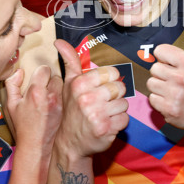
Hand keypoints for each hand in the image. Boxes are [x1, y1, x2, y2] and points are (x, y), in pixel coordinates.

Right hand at [5, 67, 62, 150]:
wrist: (36, 145)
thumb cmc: (22, 125)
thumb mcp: (11, 105)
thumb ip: (11, 84)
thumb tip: (19, 71)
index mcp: (35, 91)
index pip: (44, 69)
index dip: (41, 73)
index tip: (40, 78)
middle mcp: (50, 95)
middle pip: (56, 76)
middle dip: (51, 80)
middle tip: (46, 88)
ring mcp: (60, 103)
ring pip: (64, 85)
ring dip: (59, 88)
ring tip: (51, 97)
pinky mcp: (67, 109)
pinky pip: (68, 95)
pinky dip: (64, 97)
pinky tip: (58, 104)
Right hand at [53, 39, 128, 157]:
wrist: (70, 142)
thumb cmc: (73, 109)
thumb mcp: (69, 84)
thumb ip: (70, 61)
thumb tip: (58, 41)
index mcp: (79, 84)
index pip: (112, 73)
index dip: (109, 81)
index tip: (99, 89)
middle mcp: (86, 98)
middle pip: (120, 88)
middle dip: (114, 96)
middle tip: (101, 104)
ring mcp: (96, 114)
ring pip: (124, 103)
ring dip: (117, 110)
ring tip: (104, 114)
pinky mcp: (105, 129)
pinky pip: (125, 119)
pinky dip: (119, 123)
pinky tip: (107, 124)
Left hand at [148, 19, 183, 131]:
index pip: (159, 51)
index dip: (165, 57)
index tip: (173, 64)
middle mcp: (182, 79)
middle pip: (154, 68)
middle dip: (162, 73)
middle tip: (174, 79)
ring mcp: (175, 95)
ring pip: (151, 84)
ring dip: (159, 87)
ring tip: (173, 90)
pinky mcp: (169, 110)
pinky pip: (152, 99)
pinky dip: (159, 101)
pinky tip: (171, 100)